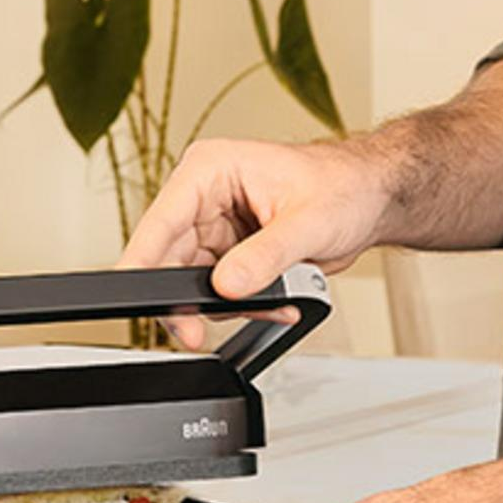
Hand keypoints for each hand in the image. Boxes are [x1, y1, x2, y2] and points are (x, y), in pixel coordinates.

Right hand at [119, 135, 391, 350]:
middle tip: (195, 332)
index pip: (162, 218)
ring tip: (274, 303)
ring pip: (192, 283)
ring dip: (229, 305)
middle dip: (188, 299)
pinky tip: (278, 302)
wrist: (371, 200)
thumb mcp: (308, 223)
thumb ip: (266, 257)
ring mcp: (215, 228)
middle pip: (167, 259)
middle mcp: (205, 198)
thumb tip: (228, 285)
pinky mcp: (230, 255)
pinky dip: (248, 306)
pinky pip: (221, 294)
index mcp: (211, 169)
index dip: (142, 258)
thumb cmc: (345, 187)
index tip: (131, 291)